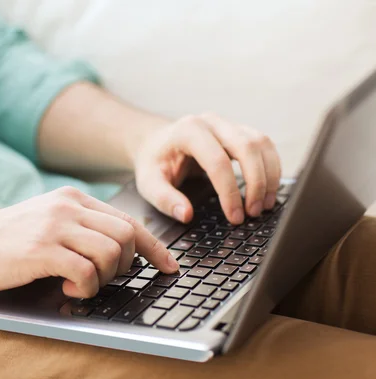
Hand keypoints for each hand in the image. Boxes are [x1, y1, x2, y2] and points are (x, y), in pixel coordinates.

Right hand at [0, 187, 178, 297]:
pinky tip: (69, 289)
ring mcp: (55, 226)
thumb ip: (81, 226)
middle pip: (126, 236)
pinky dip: (86, 288)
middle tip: (108, 278)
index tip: (169, 266)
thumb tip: (121, 248)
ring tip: (84, 284)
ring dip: (106, 278)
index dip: (154, 247)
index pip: (128, 219)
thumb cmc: (7, 240)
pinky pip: (86, 272)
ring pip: (111, 253)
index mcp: (73, 199)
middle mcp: (68, 207)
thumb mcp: (48, 221)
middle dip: (128, 265)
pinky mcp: (42, 250)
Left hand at [132, 113, 281, 224]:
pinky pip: (264, 145)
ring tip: (265, 205)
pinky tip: (268, 190)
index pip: (217, 161)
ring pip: (261, 143)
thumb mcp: (148, 182)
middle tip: (254, 213)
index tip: (235, 217)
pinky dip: (271, 168)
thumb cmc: (154, 162)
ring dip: (269, 175)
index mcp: (188, 131)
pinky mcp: (239, 131)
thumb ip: (165, 199)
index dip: (229, 192)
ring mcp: (227, 124)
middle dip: (256, 183)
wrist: (155, 142)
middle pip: (247, 147)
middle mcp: (211, 122)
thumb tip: (186, 215)